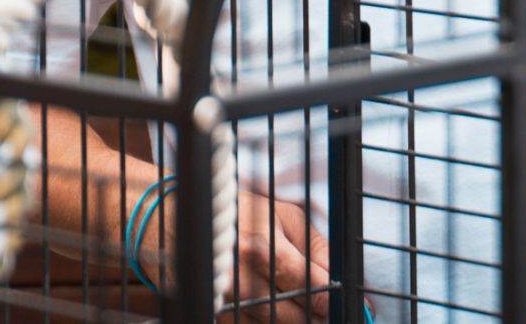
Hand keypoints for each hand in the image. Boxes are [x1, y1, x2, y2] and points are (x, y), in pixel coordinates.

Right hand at [139, 188, 330, 323]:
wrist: (180, 223)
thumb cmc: (238, 213)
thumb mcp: (281, 214)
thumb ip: (314, 244)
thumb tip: (337, 273)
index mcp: (261, 248)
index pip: (307, 284)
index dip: (330, 298)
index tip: (345, 305)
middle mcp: (242, 279)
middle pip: (292, 314)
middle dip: (317, 315)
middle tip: (332, 314)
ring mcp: (226, 303)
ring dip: (295, 322)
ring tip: (309, 313)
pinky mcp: (217, 315)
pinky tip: (282, 315)